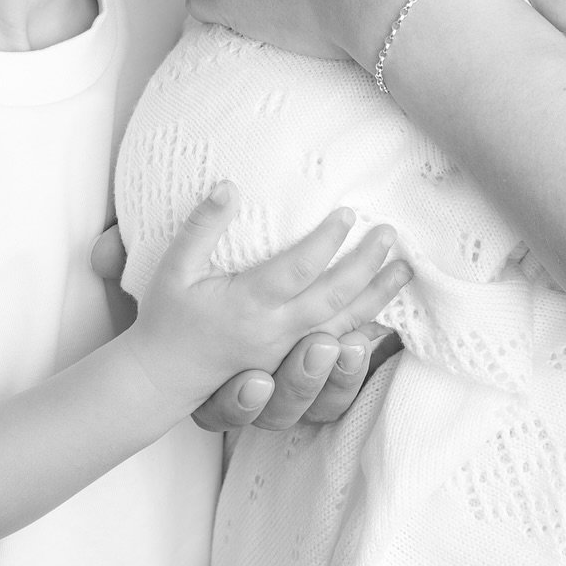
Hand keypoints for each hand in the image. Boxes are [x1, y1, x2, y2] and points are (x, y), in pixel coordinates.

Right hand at [122, 186, 411, 413]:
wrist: (162, 378)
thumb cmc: (167, 319)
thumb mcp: (174, 269)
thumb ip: (202, 227)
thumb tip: (229, 186)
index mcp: (247, 307)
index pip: (297, 271)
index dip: (326, 241)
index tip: (349, 213)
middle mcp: (273, 333)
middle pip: (332, 298)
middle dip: (366, 265)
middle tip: (390, 234)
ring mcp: (285, 352)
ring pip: (341, 324)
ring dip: (376, 296)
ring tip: (403, 269)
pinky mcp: (289, 362)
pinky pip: (335, 345)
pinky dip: (364, 325)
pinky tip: (383, 307)